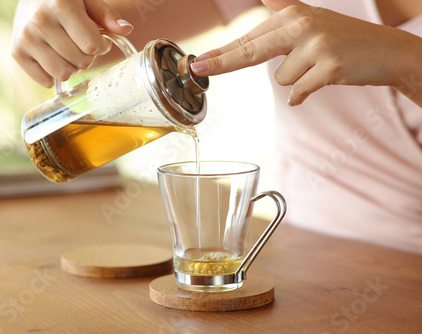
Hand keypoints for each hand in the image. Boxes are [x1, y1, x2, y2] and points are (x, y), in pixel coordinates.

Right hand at [11, 0, 132, 87]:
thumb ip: (107, 15)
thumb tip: (126, 29)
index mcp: (60, 5)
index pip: (92, 45)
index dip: (101, 45)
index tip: (99, 38)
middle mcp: (39, 22)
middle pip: (80, 62)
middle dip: (87, 56)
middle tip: (82, 44)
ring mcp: (26, 38)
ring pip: (63, 74)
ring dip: (72, 67)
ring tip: (69, 51)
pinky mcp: (16, 52)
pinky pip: (45, 80)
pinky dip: (53, 74)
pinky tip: (53, 57)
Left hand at [190, 0, 420, 105]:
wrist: (386, 52)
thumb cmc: (344, 39)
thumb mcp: (312, 18)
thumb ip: (284, 12)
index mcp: (293, 15)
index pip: (250, 38)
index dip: (222, 53)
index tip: (199, 63)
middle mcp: (301, 25)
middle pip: (250, 52)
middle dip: (223, 63)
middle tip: (199, 70)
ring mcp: (315, 45)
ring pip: (281, 79)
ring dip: (297, 80)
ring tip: (318, 67)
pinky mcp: (328, 66)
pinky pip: (298, 92)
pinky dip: (305, 94)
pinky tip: (321, 82)